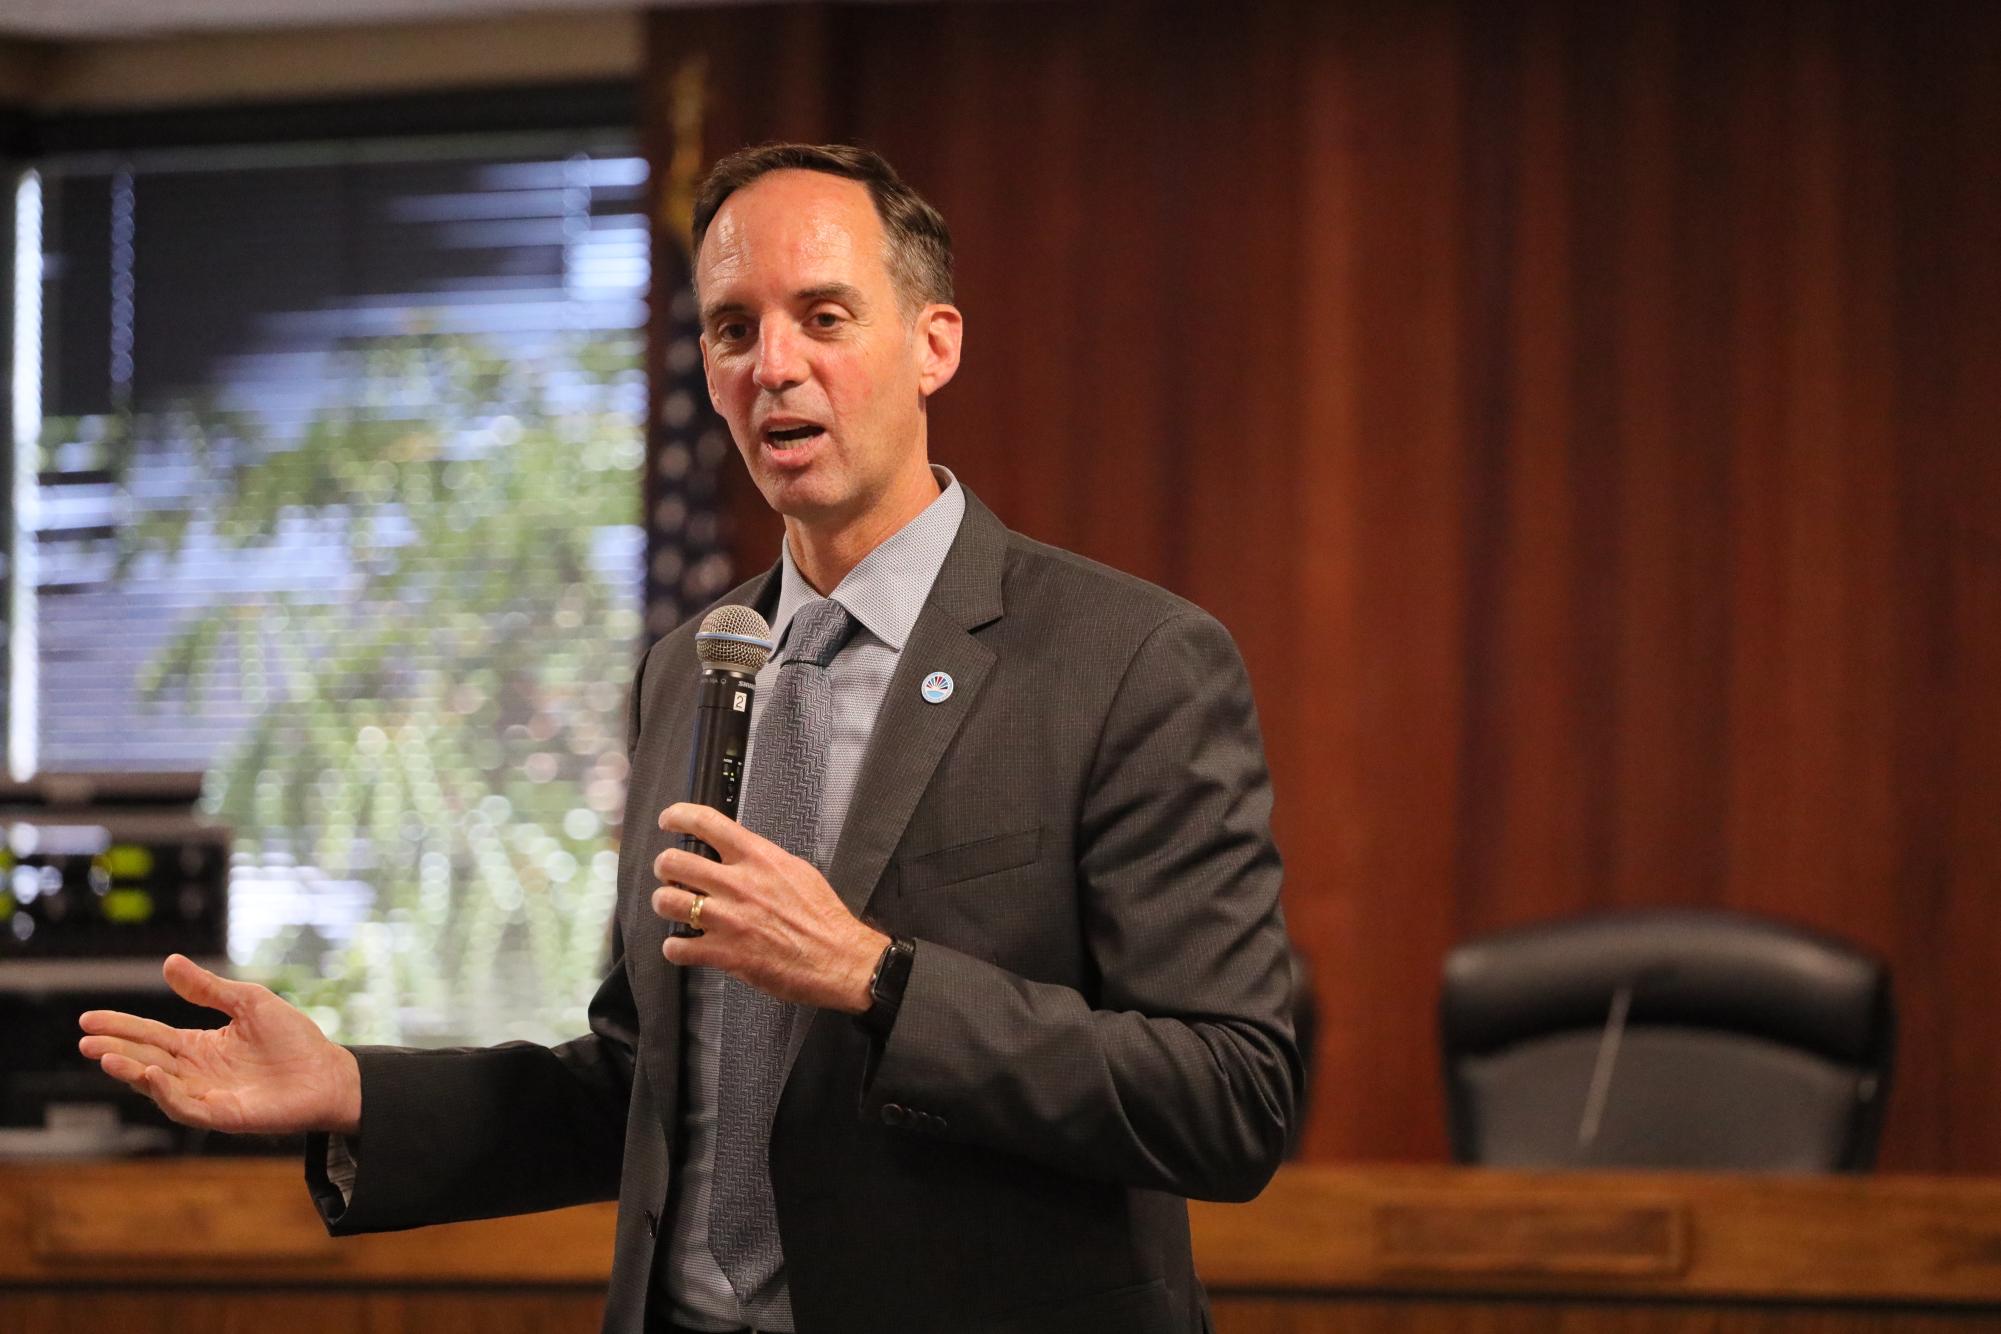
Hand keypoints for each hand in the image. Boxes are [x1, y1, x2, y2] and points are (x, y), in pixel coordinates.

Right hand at [77, 954, 361, 1135]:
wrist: (328, 1073)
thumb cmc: (293, 1039)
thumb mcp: (249, 1002)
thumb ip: (209, 988)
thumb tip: (169, 962)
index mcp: (199, 1046)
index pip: (151, 1035)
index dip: (120, 1027)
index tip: (88, 1019)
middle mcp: (196, 1072)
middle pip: (146, 1060)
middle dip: (114, 1050)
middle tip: (85, 1040)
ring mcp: (206, 1095)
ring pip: (157, 1085)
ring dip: (130, 1072)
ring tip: (105, 1056)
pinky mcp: (222, 1115)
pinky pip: (184, 1106)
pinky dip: (164, 1092)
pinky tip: (150, 1075)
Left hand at [652, 803, 886, 1012]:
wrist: (839, 958)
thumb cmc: (823, 917)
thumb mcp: (797, 870)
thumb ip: (763, 859)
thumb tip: (741, 852)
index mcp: (758, 858)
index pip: (706, 822)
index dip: (678, 816)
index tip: (669, 821)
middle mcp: (737, 884)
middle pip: (674, 861)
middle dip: (665, 867)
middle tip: (671, 874)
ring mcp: (727, 919)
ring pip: (666, 901)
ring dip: (666, 904)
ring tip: (675, 908)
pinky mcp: (723, 953)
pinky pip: (676, 947)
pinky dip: (675, 948)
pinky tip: (685, 946)